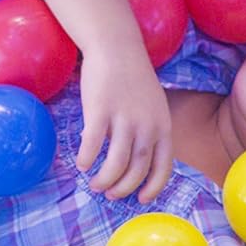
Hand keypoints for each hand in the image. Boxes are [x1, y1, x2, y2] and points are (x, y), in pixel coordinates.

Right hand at [77, 51, 173, 203]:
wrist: (117, 46)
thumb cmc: (133, 78)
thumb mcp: (153, 106)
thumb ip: (149, 131)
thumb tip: (137, 162)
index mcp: (163, 126)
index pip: (163, 167)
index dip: (153, 188)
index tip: (141, 199)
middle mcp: (147, 125)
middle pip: (138, 169)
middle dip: (123, 188)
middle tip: (110, 193)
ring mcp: (124, 117)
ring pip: (116, 163)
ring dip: (105, 179)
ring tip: (94, 184)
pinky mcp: (101, 109)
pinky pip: (93, 144)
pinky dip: (87, 159)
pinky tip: (81, 164)